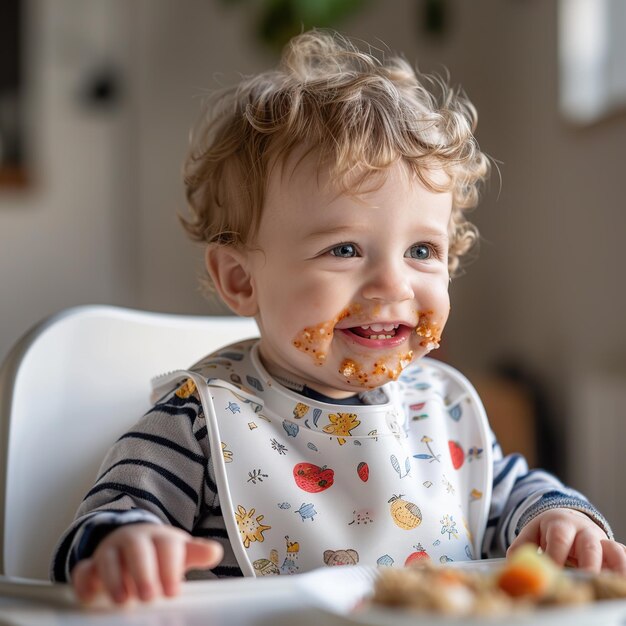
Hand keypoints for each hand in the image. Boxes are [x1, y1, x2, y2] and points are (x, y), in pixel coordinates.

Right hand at [71, 523, 223, 603]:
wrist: (133, 539)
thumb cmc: (160, 552)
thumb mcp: (179, 551)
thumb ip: (195, 553)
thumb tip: (215, 552)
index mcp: (160, 538)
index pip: (167, 547)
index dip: (170, 568)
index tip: (173, 591)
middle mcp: (135, 540)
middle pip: (137, 550)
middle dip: (143, 572)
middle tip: (149, 596)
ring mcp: (111, 551)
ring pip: (108, 558)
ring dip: (114, 579)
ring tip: (123, 601)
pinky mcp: (92, 564)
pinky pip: (83, 569)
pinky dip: (84, 582)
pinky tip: (90, 597)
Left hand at [508, 508, 625, 573]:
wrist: (568, 518)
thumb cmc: (549, 530)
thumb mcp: (533, 532)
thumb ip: (522, 545)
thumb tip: (513, 564)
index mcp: (561, 524)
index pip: (559, 538)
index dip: (556, 554)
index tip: (552, 572)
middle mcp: (584, 531)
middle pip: (589, 545)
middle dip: (588, 563)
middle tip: (586, 580)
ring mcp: (601, 541)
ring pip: (613, 551)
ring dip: (615, 567)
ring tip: (611, 584)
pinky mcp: (612, 551)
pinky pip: (623, 557)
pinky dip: (623, 569)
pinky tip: (620, 583)